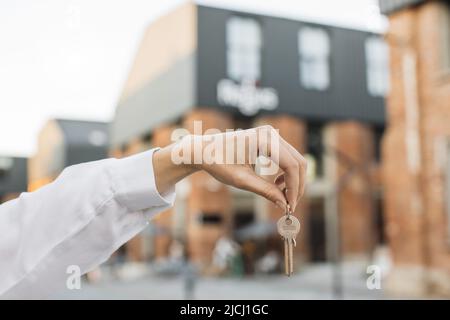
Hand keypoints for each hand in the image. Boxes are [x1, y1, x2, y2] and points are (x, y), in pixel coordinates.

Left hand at [152, 125, 306, 211]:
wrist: (203, 149)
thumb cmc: (218, 162)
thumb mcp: (241, 180)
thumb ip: (265, 191)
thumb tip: (284, 204)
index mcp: (263, 140)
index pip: (291, 166)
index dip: (294, 188)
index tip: (290, 207)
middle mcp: (270, 133)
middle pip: (298, 162)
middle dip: (297, 185)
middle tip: (290, 205)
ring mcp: (271, 134)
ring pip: (295, 159)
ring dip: (294, 180)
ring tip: (282, 196)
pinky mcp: (269, 139)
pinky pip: (287, 156)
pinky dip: (287, 172)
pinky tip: (278, 184)